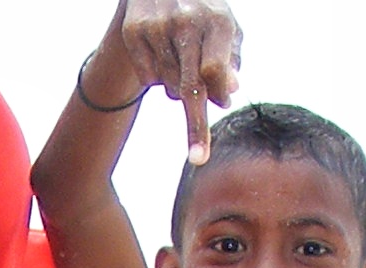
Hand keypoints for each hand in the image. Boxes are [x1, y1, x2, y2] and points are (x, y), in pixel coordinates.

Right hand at [90, 0, 241, 160]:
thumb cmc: (205, 10)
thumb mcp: (227, 29)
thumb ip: (231, 61)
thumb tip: (228, 93)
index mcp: (217, 20)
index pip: (214, 70)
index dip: (214, 100)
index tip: (208, 139)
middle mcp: (186, 22)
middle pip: (189, 88)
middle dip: (195, 126)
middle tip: (198, 155)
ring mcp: (157, 27)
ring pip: (170, 87)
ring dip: (179, 88)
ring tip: (183, 61)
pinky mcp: (134, 32)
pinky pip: (149, 78)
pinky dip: (159, 77)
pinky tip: (164, 53)